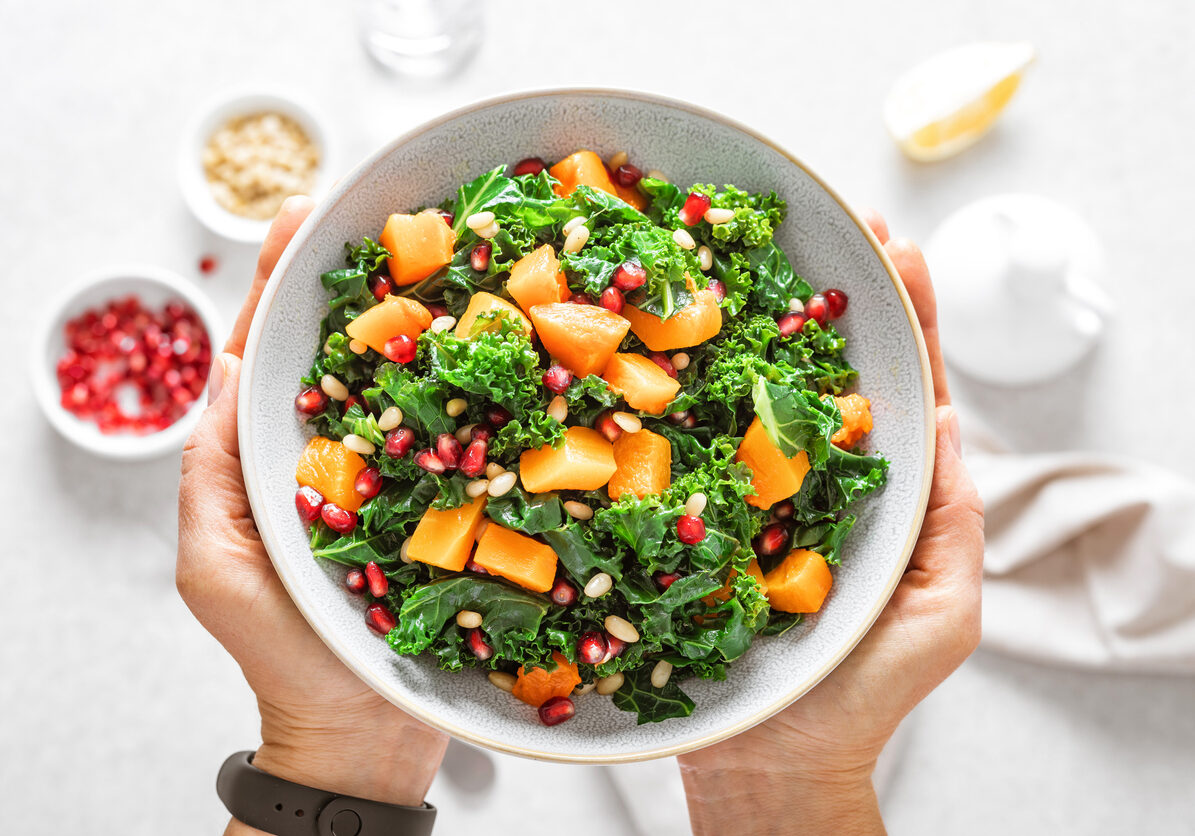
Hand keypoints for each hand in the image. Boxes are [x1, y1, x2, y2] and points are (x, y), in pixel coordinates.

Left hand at [176, 197, 447, 834]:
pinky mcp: (457, 502)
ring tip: (456, 251)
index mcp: (274, 456)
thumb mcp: (218, 567)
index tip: (300, 214)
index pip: (272, 353)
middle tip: (389, 204)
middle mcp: (344, 452)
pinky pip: (471, 436)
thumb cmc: (283, 653)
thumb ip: (213, 475)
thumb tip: (221, 371)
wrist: (365, 730)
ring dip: (435, 319)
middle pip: (351, 350)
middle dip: (366, 278)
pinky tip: (510, 345)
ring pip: (419, 384)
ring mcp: (405, 474)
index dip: (282, 282)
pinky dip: (490, 389)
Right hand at [678, 212, 983, 834]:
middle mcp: (811, 473)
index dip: (906, 317)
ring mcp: (749, 488)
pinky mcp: (695, 510)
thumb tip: (949, 422)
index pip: (902, 387)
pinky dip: (679, 386)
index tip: (900, 247)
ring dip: (753, 319)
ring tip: (748, 247)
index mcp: (881, 488)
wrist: (770, 755)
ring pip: (753, 393)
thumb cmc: (864, 690)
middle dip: (834, 293)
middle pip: (826, 369)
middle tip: (835, 220)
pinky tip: (669, 334)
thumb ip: (952, 523)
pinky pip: (687, 442)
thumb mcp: (943, 613)